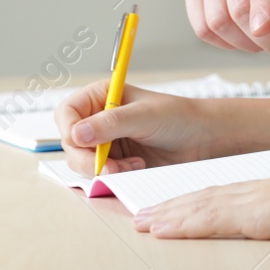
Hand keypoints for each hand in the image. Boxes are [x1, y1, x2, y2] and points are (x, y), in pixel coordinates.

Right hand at [53, 80, 269, 176]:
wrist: (203, 138)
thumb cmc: (179, 116)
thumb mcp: (144, 116)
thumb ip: (111, 123)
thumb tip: (78, 133)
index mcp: (101, 95)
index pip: (67, 113)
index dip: (70, 130)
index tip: (84, 143)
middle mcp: (99, 116)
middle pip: (70, 141)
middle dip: (87, 157)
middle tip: (108, 167)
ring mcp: (106, 139)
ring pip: (82, 161)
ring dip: (102, 168)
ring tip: (130, 165)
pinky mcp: (115, 159)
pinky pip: (100, 172)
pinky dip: (112, 174)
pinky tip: (135, 168)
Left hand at [133, 151, 269, 238]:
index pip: (224, 196)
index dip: (195, 202)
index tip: (173, 209)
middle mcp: (257, 191)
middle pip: (205, 198)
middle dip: (172, 208)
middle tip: (143, 216)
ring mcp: (254, 200)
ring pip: (200, 206)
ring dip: (168, 215)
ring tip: (142, 223)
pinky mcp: (255, 213)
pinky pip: (209, 218)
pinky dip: (181, 223)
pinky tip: (162, 228)